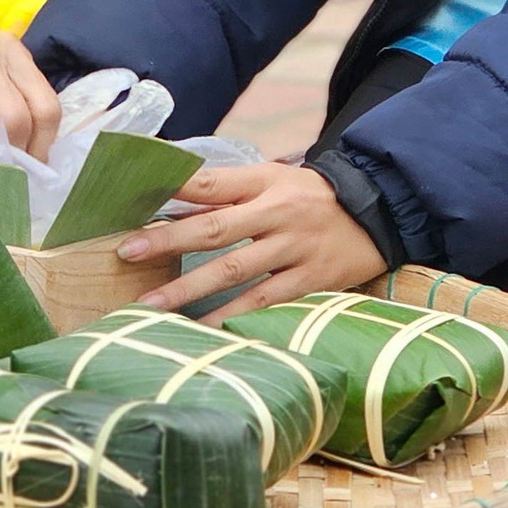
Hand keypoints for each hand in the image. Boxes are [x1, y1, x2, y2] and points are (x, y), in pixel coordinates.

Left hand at [116, 163, 385, 322]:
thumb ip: (230, 188)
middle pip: (214, 227)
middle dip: (168, 240)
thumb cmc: (310, 196)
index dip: (173, 187)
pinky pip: (263, 301)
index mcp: (264, 181)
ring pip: (233, 269)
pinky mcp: (309, 280)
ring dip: (188, 288)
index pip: (211, 181)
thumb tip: (172, 196)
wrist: (379, 211)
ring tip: (150, 302)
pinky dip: (232, 316)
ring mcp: (292, 248)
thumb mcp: (274, 178)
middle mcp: (276, 213)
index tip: (134, 194)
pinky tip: (203, 329)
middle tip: (128, 250)